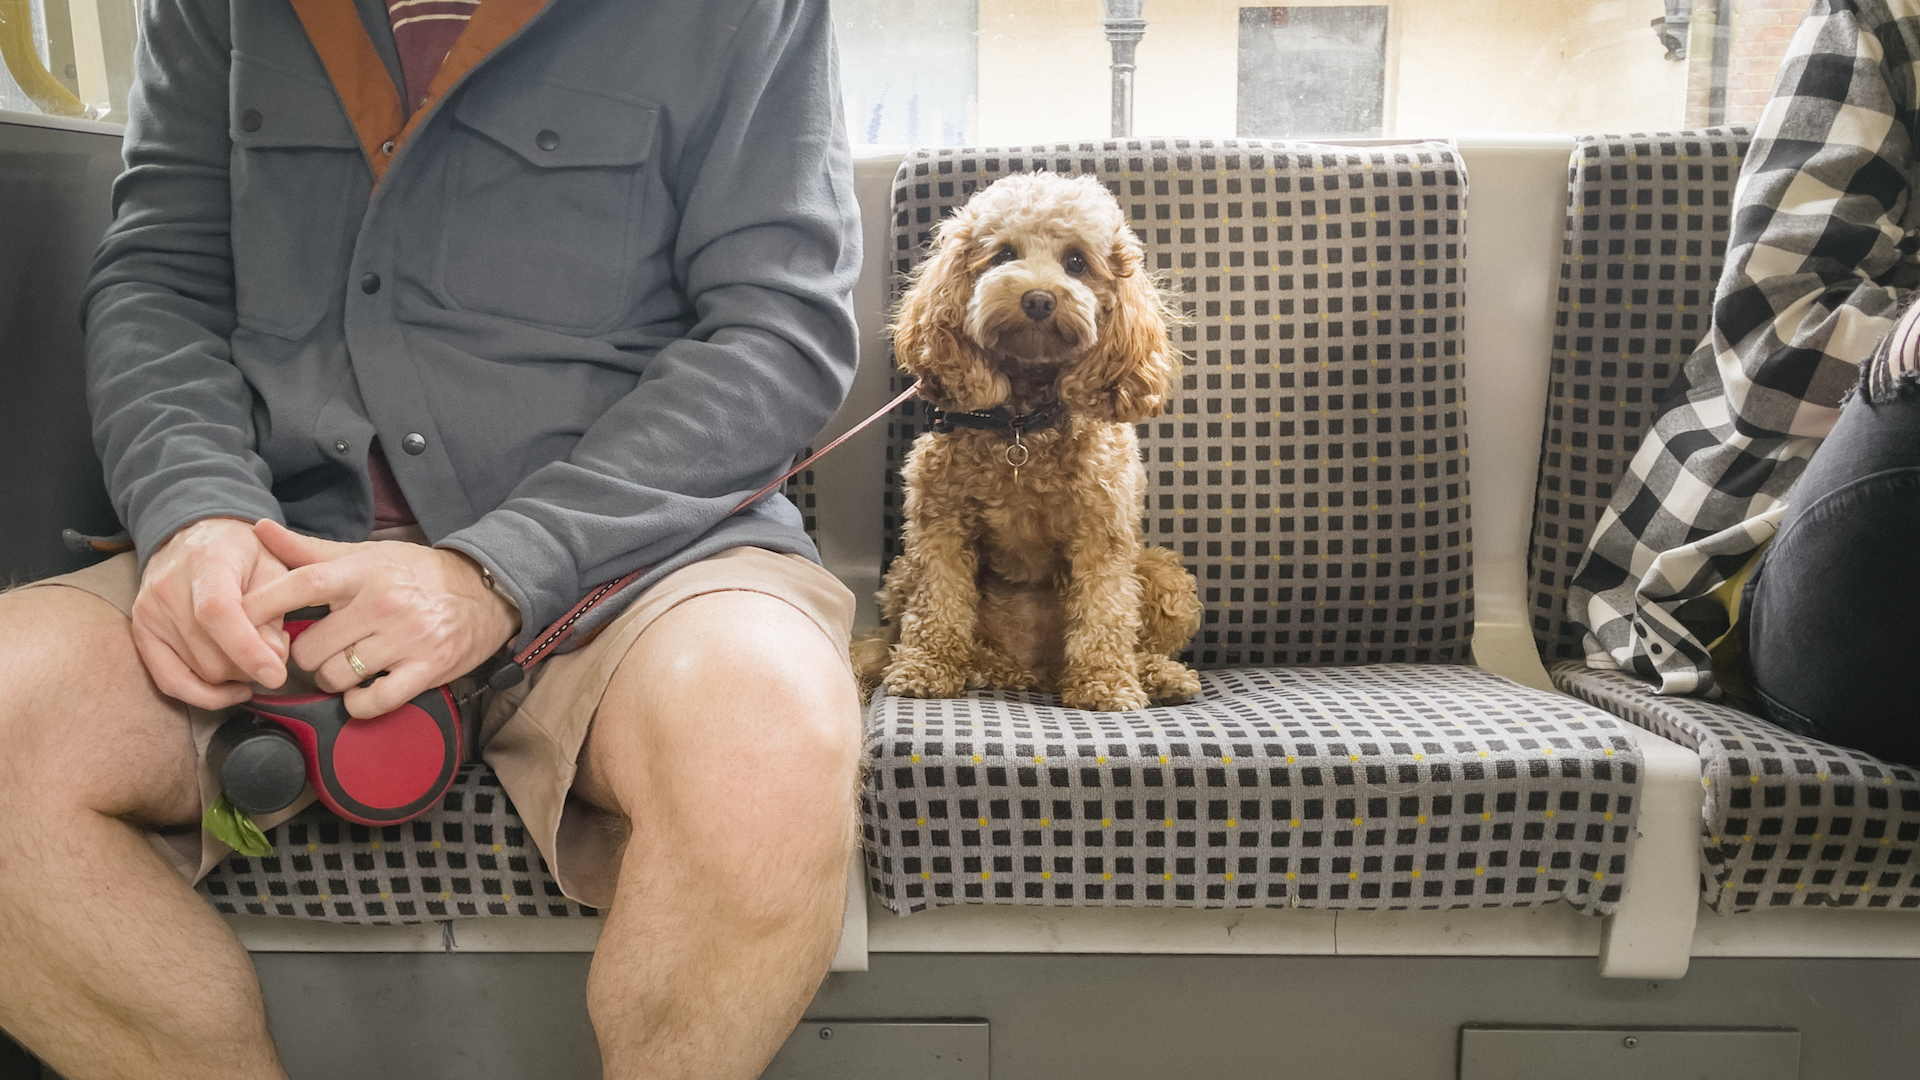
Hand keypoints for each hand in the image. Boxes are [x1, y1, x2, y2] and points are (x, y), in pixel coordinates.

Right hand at [131, 517, 291, 709]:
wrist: (194, 536)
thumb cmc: (242, 552)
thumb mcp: (273, 565)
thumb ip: (276, 607)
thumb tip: (274, 656)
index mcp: (206, 561)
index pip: (217, 613)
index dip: (247, 649)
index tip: (276, 675)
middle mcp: (167, 588)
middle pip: (211, 654)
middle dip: (251, 665)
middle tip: (274, 650)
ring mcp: (149, 613)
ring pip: (198, 672)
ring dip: (234, 676)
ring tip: (253, 653)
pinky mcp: (141, 632)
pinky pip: (170, 681)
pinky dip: (205, 694)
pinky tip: (233, 688)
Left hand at [240, 519, 520, 717]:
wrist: (485, 592)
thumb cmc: (417, 574)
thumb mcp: (367, 555)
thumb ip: (311, 551)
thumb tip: (258, 529)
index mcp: (365, 573)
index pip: (304, 585)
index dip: (264, 605)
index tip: (237, 620)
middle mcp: (385, 604)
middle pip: (311, 648)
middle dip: (305, 656)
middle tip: (319, 650)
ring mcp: (407, 639)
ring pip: (336, 677)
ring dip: (331, 679)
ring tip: (345, 666)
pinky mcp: (427, 669)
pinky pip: (372, 700)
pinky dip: (358, 703)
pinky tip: (362, 689)